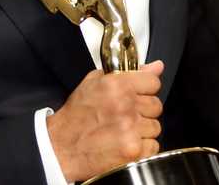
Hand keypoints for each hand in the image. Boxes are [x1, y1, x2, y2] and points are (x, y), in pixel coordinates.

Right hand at [48, 60, 163, 180]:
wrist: (61, 147)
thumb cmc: (76, 115)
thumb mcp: (95, 82)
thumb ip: (129, 72)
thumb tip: (157, 66)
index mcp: (117, 85)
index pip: (154, 82)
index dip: (145, 89)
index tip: (137, 95)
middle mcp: (126, 106)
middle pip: (156, 105)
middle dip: (143, 111)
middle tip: (125, 116)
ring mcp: (131, 129)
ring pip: (155, 127)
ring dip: (142, 131)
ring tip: (123, 132)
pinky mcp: (132, 151)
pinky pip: (153, 146)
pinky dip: (143, 148)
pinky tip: (126, 144)